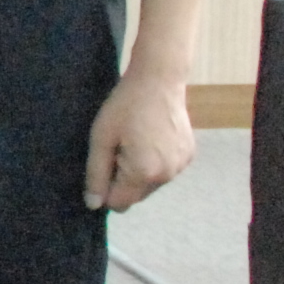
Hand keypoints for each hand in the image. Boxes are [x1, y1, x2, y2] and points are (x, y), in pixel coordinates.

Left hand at [85, 70, 194, 211]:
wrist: (159, 79)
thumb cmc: (125, 105)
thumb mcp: (101, 138)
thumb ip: (96, 174)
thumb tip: (94, 205)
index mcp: (144, 173)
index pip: (119, 203)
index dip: (105, 189)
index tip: (104, 163)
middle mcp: (168, 175)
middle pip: (136, 196)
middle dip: (122, 180)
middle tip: (119, 148)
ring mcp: (181, 166)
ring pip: (151, 185)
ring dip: (139, 172)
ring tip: (135, 141)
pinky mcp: (189, 155)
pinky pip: (165, 171)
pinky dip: (154, 163)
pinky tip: (150, 138)